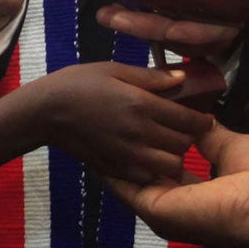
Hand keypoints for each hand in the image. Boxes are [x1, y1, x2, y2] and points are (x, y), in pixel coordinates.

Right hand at [26, 62, 211, 183]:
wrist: (46, 111)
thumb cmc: (79, 83)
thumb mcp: (115, 69)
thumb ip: (151, 77)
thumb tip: (183, 79)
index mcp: (142, 104)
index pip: (190, 120)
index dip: (203, 121)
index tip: (202, 118)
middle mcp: (139, 132)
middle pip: (185, 145)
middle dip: (189, 138)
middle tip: (182, 130)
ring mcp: (127, 154)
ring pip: (170, 166)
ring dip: (173, 156)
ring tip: (165, 145)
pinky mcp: (115, 168)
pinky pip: (148, 178)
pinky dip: (153, 171)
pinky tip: (146, 158)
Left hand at [96, 6, 241, 62]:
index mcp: (232, 12)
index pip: (214, 30)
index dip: (193, 33)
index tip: (171, 31)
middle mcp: (214, 31)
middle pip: (179, 38)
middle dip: (147, 29)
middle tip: (116, 18)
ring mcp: (193, 37)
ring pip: (163, 40)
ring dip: (133, 28)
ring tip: (106, 15)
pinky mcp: (175, 35)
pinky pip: (154, 35)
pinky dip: (133, 24)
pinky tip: (112, 12)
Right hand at [102, 120, 248, 247]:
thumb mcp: (230, 145)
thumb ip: (208, 136)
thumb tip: (194, 120)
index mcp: (193, 194)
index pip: (162, 172)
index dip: (149, 151)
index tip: (134, 129)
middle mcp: (173, 205)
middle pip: (141, 178)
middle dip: (125, 156)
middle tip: (105, 130)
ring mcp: (161, 210)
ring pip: (129, 181)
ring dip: (113, 159)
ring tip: (94, 134)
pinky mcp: (153, 208)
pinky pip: (125, 187)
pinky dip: (112, 169)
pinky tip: (98, 148)